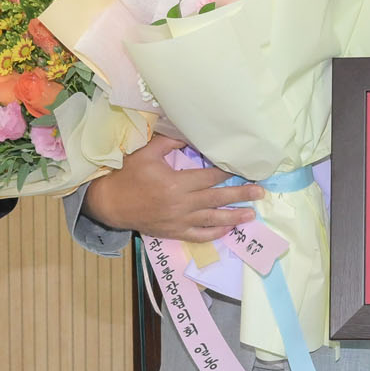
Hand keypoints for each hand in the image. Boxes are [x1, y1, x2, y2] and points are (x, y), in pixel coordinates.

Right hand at [80, 135, 264, 243]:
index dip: (227, 171)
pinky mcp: (173, 232)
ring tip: (251, 215)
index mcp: (175, 183)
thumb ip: (170, 143)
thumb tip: (192, 134)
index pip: (209, 177)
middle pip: (216, 198)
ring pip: (212, 220)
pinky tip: (228, 229)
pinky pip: (198, 235)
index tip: (243, 167)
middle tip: (260, 193)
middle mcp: (181, 204)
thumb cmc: (127, 175)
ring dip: (233, 216)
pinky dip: (215, 233)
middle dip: (240, 195)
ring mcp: (178, 221)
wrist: (109, 203)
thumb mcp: (146, 153)